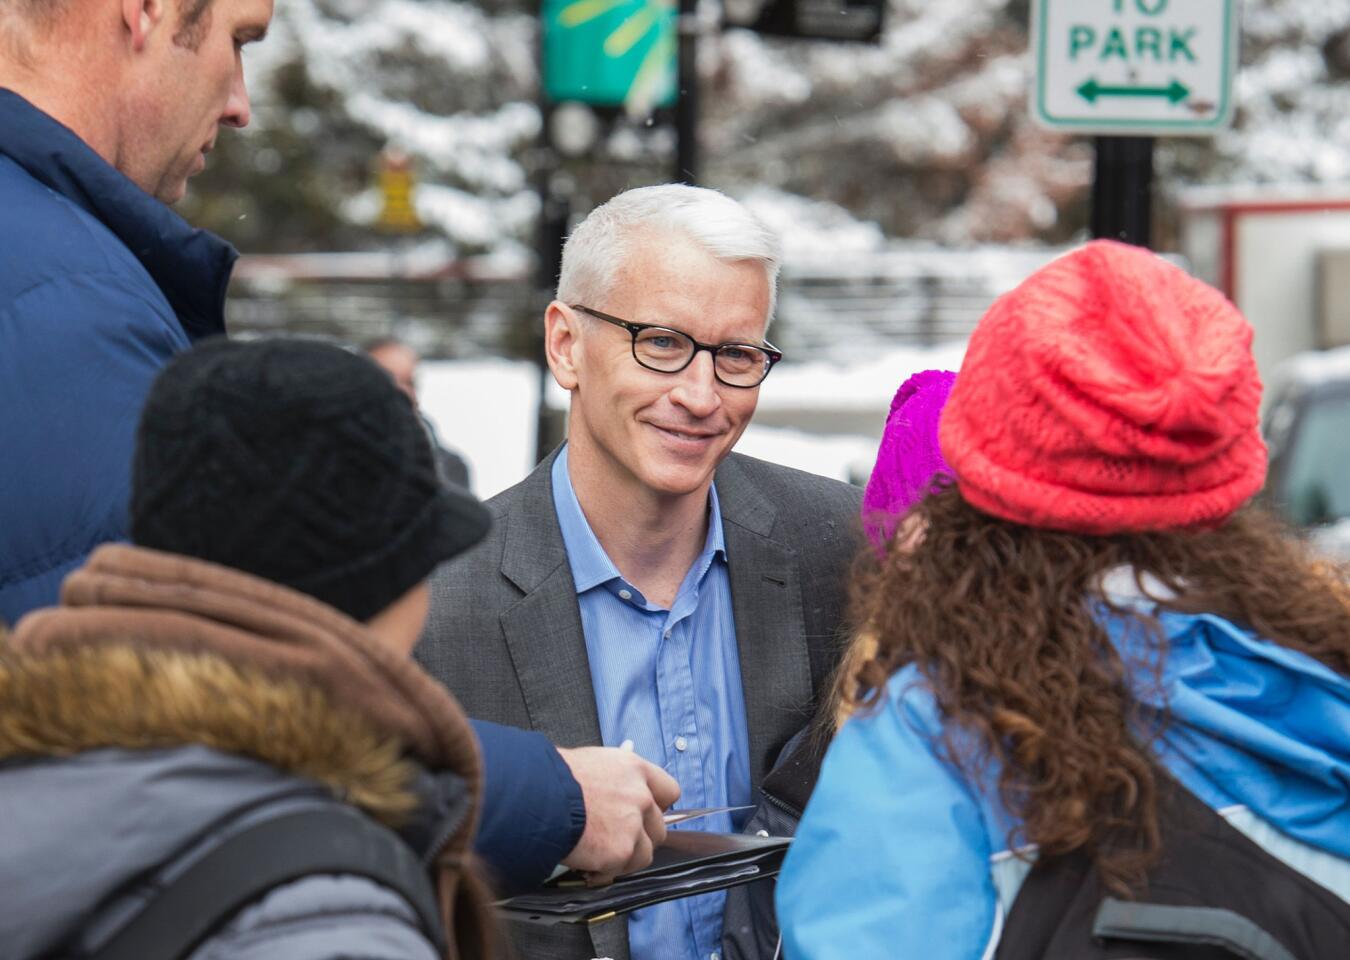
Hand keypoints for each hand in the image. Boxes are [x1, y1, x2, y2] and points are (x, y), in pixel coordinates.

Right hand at [557, 746, 680, 883]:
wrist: (535, 797)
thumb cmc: (553, 779)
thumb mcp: (591, 764)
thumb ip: (615, 779)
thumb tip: (620, 787)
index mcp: (635, 769)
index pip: (670, 791)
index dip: (658, 807)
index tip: (645, 816)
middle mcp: (640, 795)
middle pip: (659, 827)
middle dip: (640, 837)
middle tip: (615, 840)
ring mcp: (633, 824)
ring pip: (645, 852)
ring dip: (624, 857)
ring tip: (597, 853)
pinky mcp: (622, 850)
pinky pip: (622, 869)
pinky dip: (606, 871)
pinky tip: (588, 863)